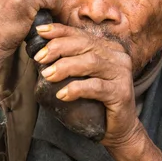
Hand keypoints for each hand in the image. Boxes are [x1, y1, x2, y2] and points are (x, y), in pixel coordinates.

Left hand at [36, 22, 161, 160]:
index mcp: (109, 48)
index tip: (41, 32)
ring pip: (91, 62)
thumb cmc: (97, 101)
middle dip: (59, 48)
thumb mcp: (84, 77)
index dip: (61, 31)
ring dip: (65, 67)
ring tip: (47, 75)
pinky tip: (62, 94)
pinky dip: (77, 88)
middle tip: (39, 58)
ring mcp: (122, 74)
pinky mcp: (122, 93)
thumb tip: (41, 51)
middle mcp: (118, 57)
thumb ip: (71, 60)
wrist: (120, 129)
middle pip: (85, 45)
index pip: (82, 35)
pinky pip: (96, 87)